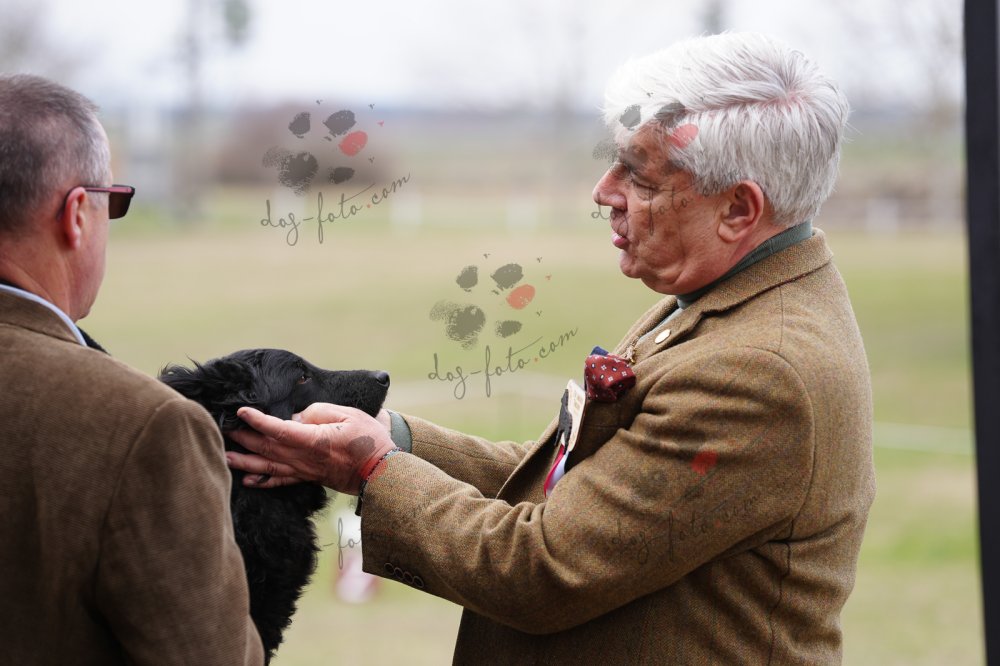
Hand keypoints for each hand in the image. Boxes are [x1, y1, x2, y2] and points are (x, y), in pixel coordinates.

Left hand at [226, 404, 395, 493]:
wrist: (382, 471)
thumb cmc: (369, 439)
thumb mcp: (348, 415)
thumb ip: (319, 412)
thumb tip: (296, 416)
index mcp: (313, 440)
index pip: (278, 430)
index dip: (257, 421)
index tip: (241, 411)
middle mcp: (304, 458)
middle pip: (266, 448)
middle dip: (243, 437)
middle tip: (223, 427)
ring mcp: (305, 471)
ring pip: (267, 466)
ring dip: (244, 460)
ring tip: (225, 455)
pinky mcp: (309, 478)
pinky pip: (280, 481)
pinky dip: (262, 481)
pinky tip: (248, 479)